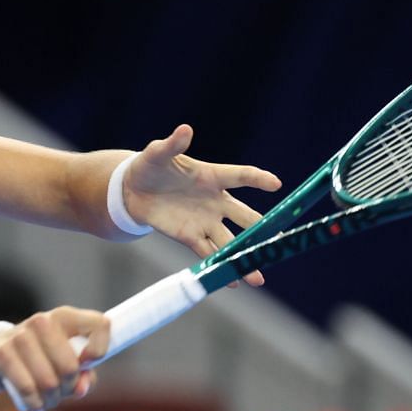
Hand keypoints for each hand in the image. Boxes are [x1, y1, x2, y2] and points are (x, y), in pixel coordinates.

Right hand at [0, 307, 109, 410]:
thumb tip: (80, 389)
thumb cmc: (40, 359)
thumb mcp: (66, 362)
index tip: (86, 364)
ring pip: (49, 382)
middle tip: (62, 391)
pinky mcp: (2, 353)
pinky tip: (35, 404)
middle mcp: (43, 321)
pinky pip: (28, 388)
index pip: (100, 324)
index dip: (100, 349)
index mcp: (65, 317)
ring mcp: (20, 335)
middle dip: (68, 387)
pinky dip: (35, 403)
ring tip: (48, 400)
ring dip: (51, 399)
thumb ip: (83, 376)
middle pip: (71, 367)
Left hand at [122, 124, 281, 286]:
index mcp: (212, 176)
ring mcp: (205, 220)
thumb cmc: (151, 166)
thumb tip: (184, 129)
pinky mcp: (190, 236)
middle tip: (278, 241)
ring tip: (258, 277)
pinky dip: (219, 266)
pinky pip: (208, 253)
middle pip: (244, 216)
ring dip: (244, 257)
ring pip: (230, 241)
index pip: (240, 176)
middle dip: (261, 230)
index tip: (276, 184)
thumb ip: (172, 145)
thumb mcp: (157, 154)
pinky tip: (233, 280)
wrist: (133, 190)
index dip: (257, 179)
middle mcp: (215, 201)